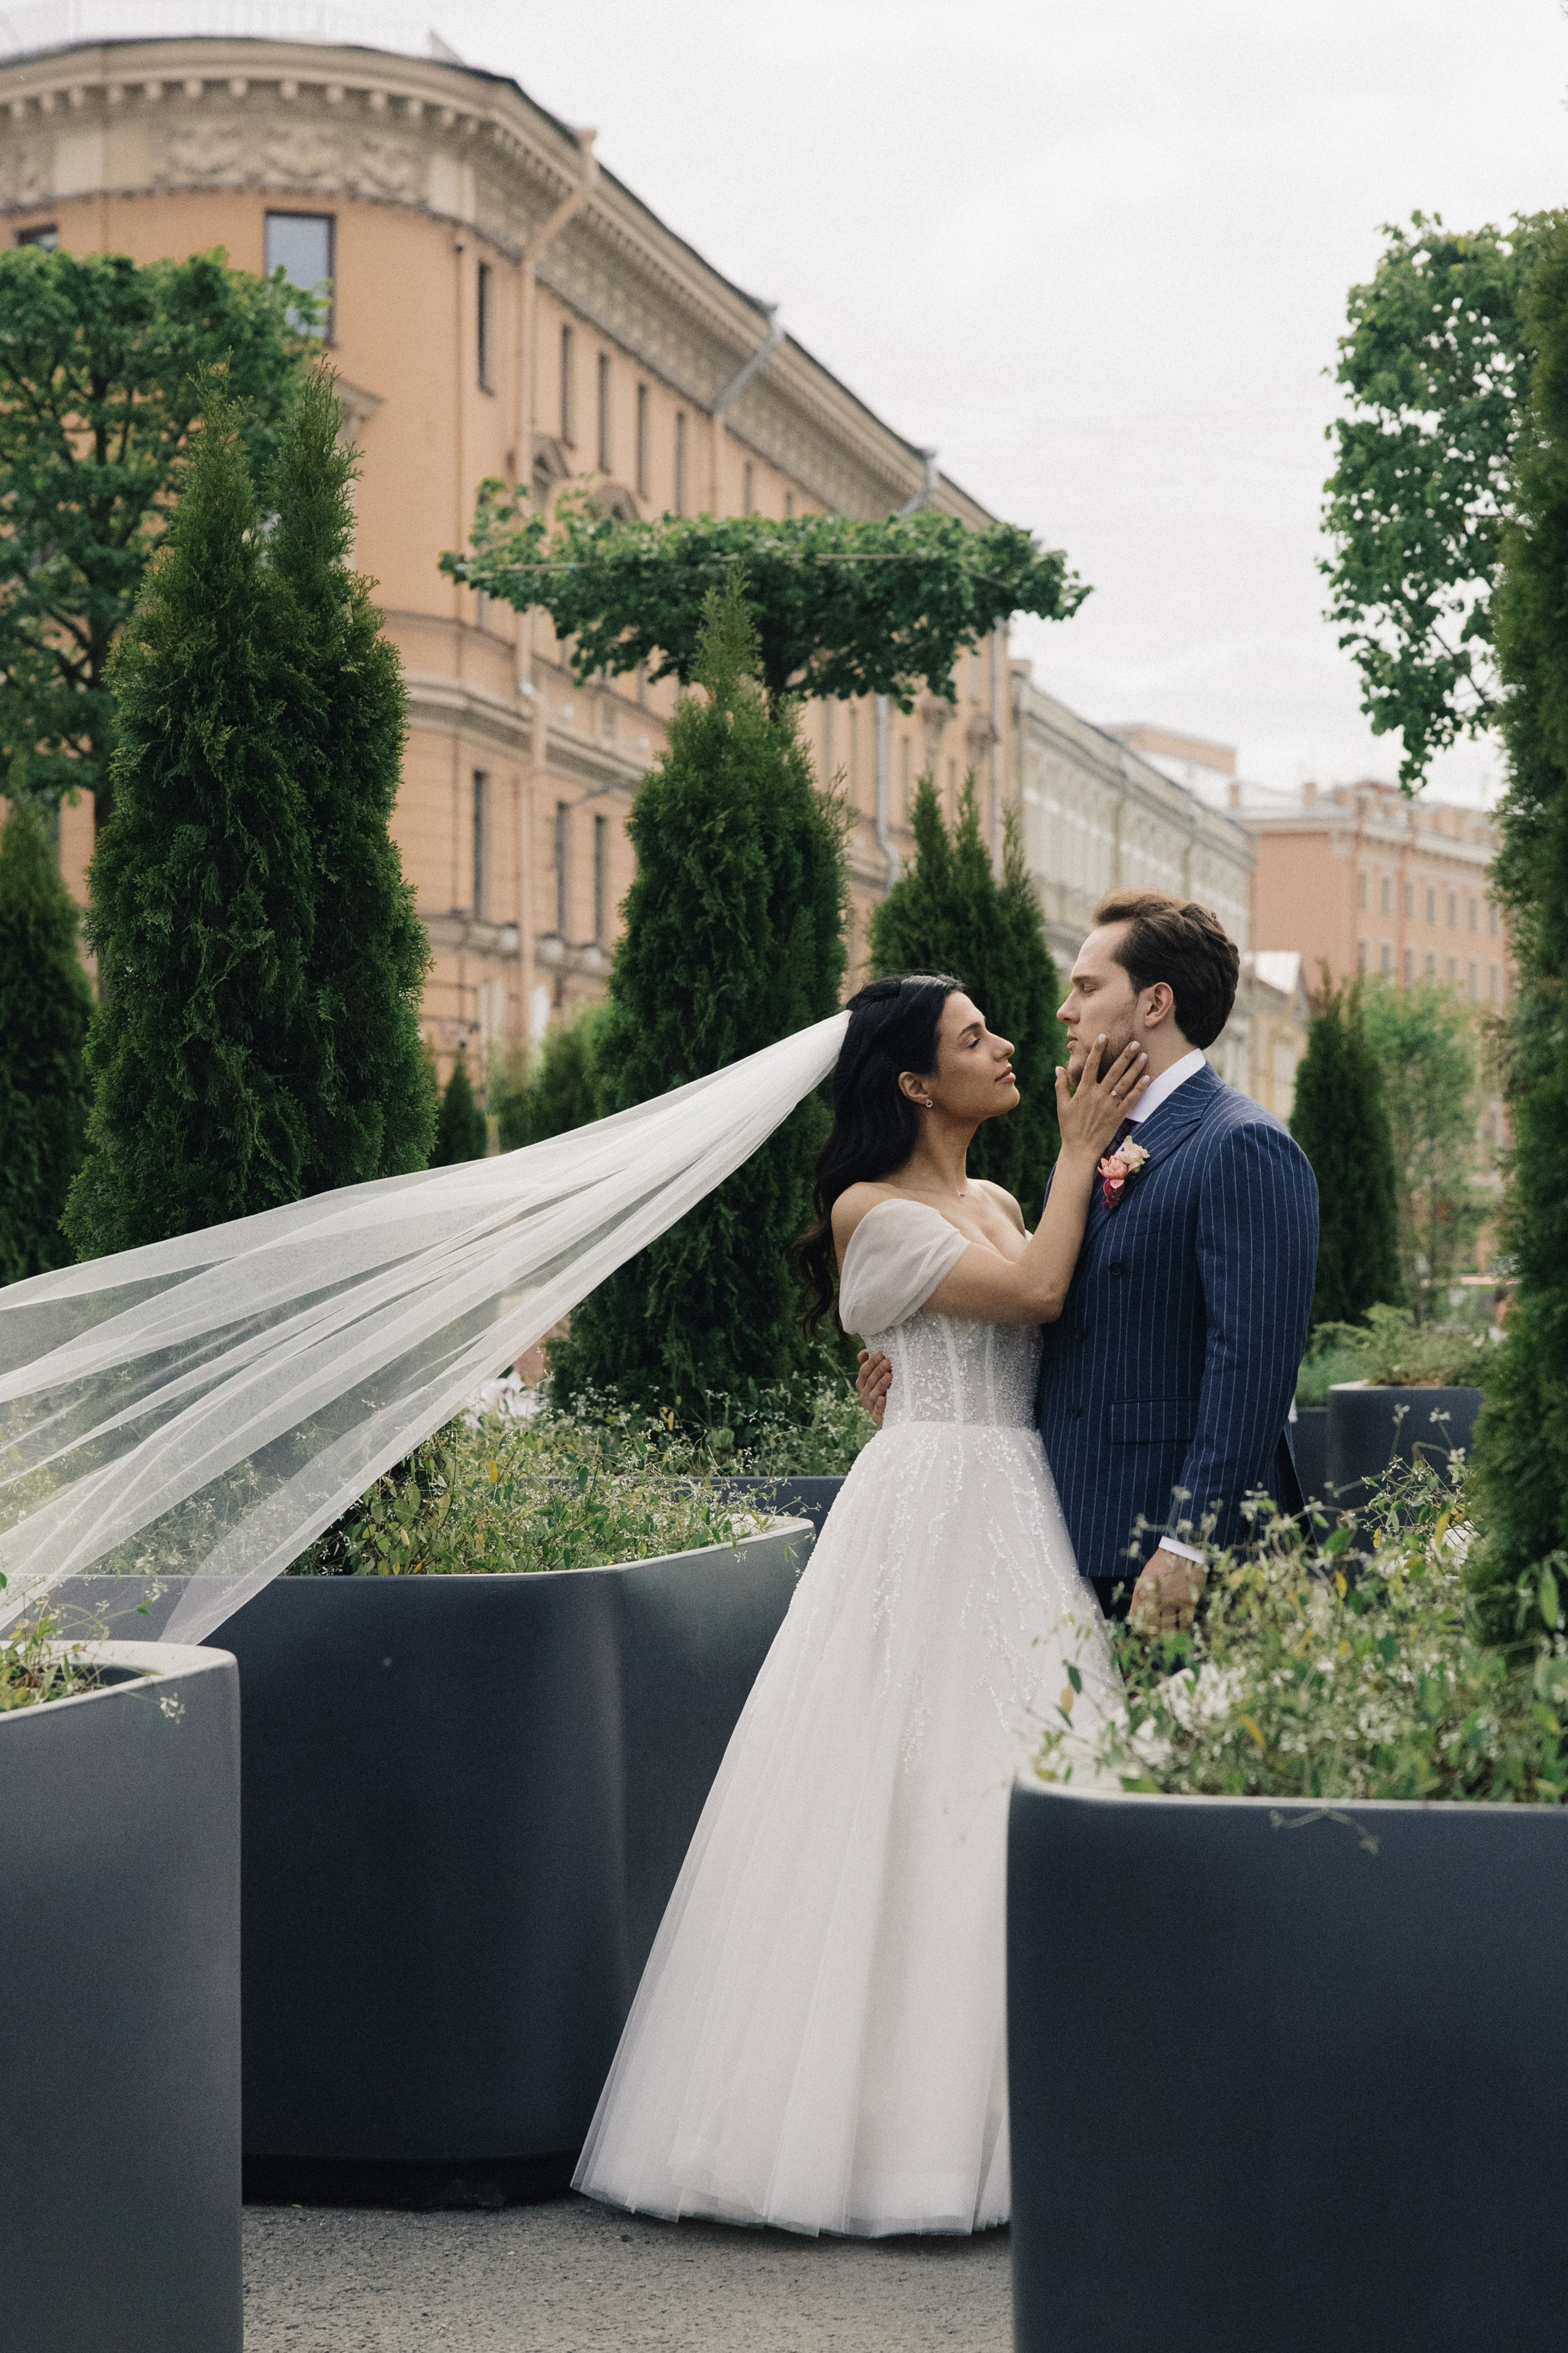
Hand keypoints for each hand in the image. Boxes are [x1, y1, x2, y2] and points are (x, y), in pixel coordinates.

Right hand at [856, 1348, 890, 1427]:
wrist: (900, 1411)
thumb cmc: (889, 1388)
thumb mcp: (880, 1375)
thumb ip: (870, 1364)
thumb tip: (864, 1352)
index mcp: (862, 1383)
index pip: (864, 1372)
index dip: (871, 1363)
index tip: (881, 1354)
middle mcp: (864, 1395)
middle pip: (869, 1382)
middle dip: (877, 1371)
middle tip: (887, 1362)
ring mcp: (870, 1407)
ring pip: (872, 1395)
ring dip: (880, 1385)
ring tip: (889, 1376)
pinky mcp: (878, 1418)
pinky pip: (876, 1413)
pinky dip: (879, 1406)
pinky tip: (883, 1398)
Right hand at [1055, 1037, 1149, 1159]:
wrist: (1080, 1150)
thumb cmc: (1069, 1128)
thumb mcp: (1061, 1106)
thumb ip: (1060, 1086)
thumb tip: (1058, 1068)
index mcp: (1083, 1091)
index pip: (1090, 1065)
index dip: (1097, 1050)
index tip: (1103, 1036)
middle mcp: (1097, 1096)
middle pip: (1113, 1071)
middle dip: (1124, 1056)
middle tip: (1134, 1043)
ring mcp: (1109, 1106)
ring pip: (1124, 1083)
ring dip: (1135, 1068)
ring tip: (1144, 1055)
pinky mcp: (1118, 1116)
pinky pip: (1131, 1100)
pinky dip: (1139, 1089)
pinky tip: (1147, 1078)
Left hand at [1129, 1546, 1206, 1634]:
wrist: (1182, 1550)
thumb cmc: (1162, 1563)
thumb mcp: (1145, 1576)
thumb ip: (1141, 1595)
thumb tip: (1138, 1618)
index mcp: (1142, 1591)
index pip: (1136, 1618)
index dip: (1138, 1629)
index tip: (1143, 1634)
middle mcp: (1155, 1597)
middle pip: (1152, 1626)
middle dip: (1153, 1636)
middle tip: (1157, 1640)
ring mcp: (1173, 1600)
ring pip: (1168, 1628)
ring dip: (1168, 1636)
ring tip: (1169, 1640)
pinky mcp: (1188, 1601)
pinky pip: (1185, 1624)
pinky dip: (1183, 1631)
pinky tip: (1182, 1632)